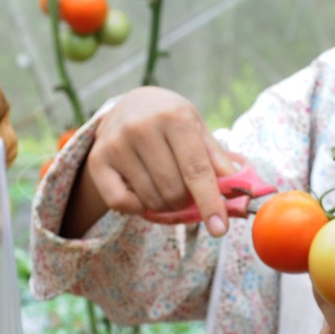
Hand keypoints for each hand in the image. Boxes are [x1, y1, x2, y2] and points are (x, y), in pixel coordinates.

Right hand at [62, 87, 242, 238]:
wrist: (128, 104)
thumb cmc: (170, 120)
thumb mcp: (197, 128)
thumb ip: (216, 159)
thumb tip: (236, 190)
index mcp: (174, 117)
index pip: (196, 170)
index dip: (210, 202)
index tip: (220, 229)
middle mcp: (142, 127)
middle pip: (174, 190)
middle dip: (185, 201)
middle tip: (184, 190)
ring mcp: (116, 143)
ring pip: (150, 199)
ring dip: (164, 204)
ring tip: (163, 184)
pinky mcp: (98, 160)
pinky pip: (121, 203)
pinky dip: (137, 207)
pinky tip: (141, 190)